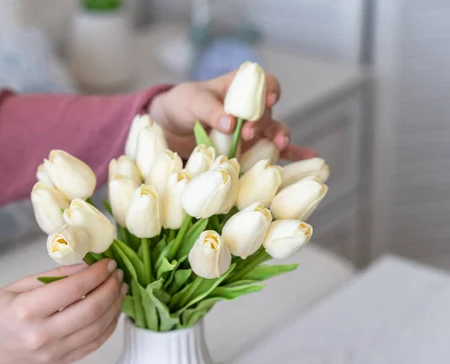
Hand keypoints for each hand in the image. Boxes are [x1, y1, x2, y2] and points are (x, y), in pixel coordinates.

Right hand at [0, 259, 126, 363]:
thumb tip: (86, 266)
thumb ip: (53, 276)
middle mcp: (42, 334)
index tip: (107, 262)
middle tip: (117, 273)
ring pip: (97, 328)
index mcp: (27, 310)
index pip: (73, 288)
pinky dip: (109, 326)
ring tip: (120, 288)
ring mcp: (53, 352)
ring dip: (115, 306)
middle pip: (91, 309)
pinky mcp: (60, 363)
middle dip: (110, 287)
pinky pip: (93, 345)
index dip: (96, 273)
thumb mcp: (17, 286)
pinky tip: (113, 311)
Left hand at [149, 70, 316, 160]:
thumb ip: (210, 109)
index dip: (270, 90)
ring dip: (280, 139)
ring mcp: (252, 131)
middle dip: (263, 123)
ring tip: (279, 146)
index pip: (264, 83)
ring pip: (274, 133)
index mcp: (239, 87)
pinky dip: (293, 156)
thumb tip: (230, 123)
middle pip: (268, 113)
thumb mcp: (191, 102)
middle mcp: (251, 109)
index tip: (269, 100)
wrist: (170, 129)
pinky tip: (313, 161)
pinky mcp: (249, 151)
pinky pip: (275, 154)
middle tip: (248, 134)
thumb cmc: (182, 106)